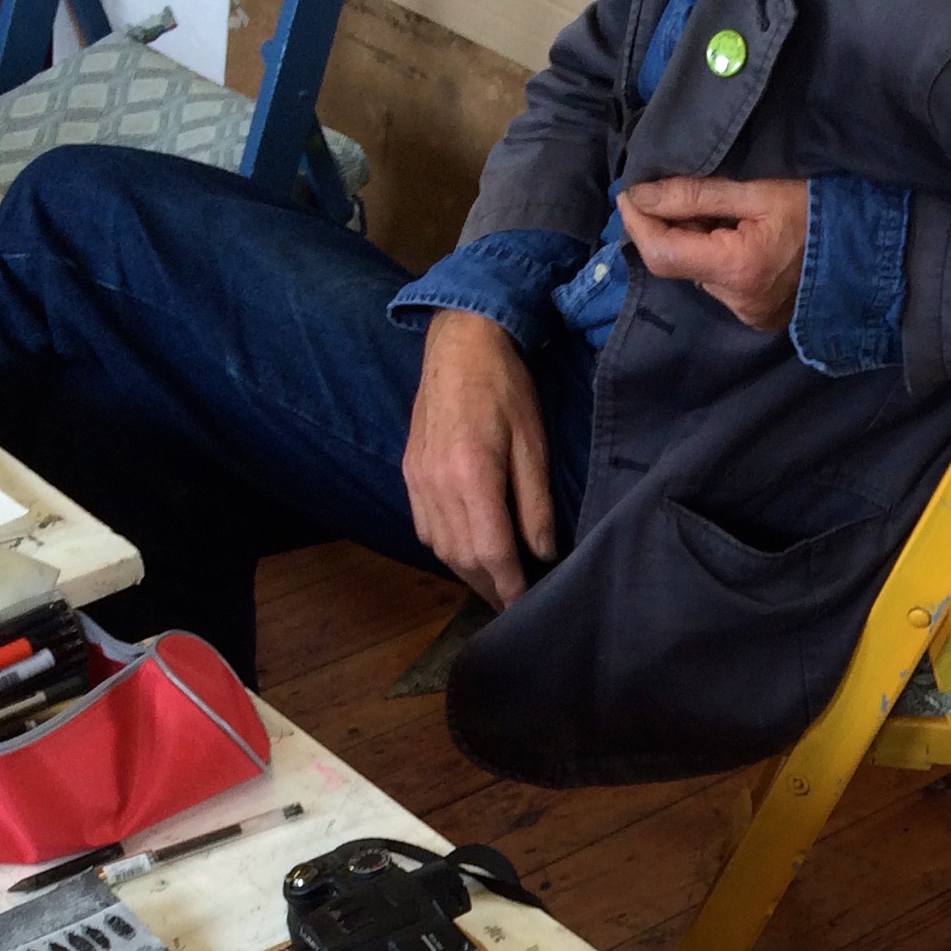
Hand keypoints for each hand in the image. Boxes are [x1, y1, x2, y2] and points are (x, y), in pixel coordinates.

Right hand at [404, 309, 553, 609]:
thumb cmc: (505, 387)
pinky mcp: (409, 472)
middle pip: (462, 558)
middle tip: (514, 606)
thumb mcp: (533, 443)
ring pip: (440, 548)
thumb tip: (541, 553)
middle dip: (490, 588)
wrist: (458, 343)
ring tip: (495, 586)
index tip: (526, 608)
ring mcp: (417, 479)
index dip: (510, 587)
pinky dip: (446, 549)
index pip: (492, 552)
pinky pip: (424, 527)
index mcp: (471, 476)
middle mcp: (437, 484)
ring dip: (467, 573)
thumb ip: (535, 503)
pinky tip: (467, 552)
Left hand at [621, 176, 807, 331]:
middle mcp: (739, 301)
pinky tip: (737, 235)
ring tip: (721, 212)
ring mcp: (750, 313)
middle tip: (684, 192)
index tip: (628, 195)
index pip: (663, 253)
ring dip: (695, 242)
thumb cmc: (819, 207)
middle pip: (678, 264)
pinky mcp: (758, 316)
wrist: (869, 244)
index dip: (638, 224)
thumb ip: (694, 194)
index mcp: (738, 268)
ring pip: (697, 274)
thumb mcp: (756, 188)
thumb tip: (639, 196)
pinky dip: (716, 257)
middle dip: (670, 228)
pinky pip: (719, 284)